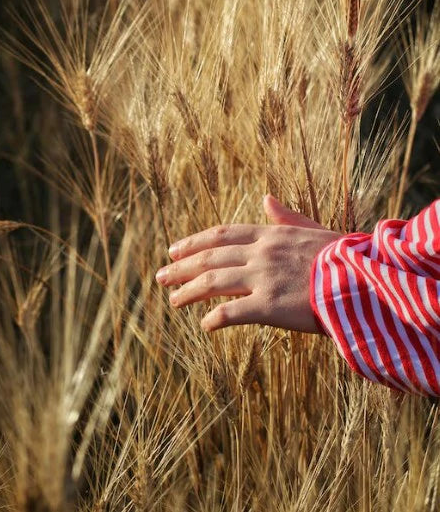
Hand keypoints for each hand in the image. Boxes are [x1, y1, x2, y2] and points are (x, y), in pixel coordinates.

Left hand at [155, 195, 340, 333]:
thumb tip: (265, 198)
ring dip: (189, 291)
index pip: (221, 234)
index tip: (174, 249)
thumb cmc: (342, 257)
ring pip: (214, 282)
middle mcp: (261, 253)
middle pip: (211, 257)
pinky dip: (215, 318)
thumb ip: (285, 217)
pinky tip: (205, 325)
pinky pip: (232, 312)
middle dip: (182, 267)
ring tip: (173, 300)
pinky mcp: (270, 305)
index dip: (194, 242)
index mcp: (270, 234)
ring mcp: (264, 278)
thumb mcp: (312, 229)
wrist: (364, 280)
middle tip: (161, 276)